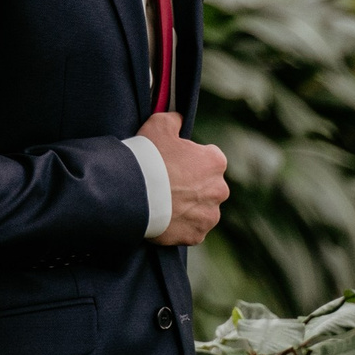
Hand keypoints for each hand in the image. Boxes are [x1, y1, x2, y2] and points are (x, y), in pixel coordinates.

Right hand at [141, 112, 227, 246]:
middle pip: (208, 186)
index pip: (208, 158)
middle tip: (167, 183)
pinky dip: (181, 225)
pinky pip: (191, 229)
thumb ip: (174, 119)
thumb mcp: (158, 124)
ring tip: (164, 203)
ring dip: (188, 207)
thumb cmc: (148, 156)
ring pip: (201, 209)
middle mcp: (220, 190)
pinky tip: (165, 217)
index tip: (173, 163)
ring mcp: (209, 215)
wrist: (135, 193)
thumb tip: (179, 119)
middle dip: (192, 185)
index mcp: (215, 161)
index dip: (189, 159)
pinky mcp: (197, 234)